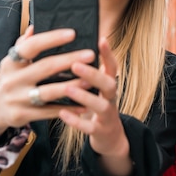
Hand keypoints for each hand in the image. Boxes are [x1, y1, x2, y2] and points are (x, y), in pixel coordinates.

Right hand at [0, 26, 92, 140]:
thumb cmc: (11, 79)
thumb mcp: (12, 62)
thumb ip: (23, 45)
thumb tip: (33, 27)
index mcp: (10, 62)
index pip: (31, 46)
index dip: (51, 39)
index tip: (72, 33)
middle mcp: (11, 79)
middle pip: (45, 67)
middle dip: (69, 60)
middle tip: (90, 55)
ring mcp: (16, 99)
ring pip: (48, 92)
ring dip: (71, 86)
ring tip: (89, 81)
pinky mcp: (22, 115)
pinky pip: (48, 112)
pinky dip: (67, 109)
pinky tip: (83, 106)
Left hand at [58, 37, 131, 175]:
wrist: (110, 137)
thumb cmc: (96, 105)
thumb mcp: (96, 88)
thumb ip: (86, 71)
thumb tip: (70, 49)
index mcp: (108, 84)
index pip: (112, 66)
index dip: (108, 53)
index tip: (101, 38)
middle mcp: (110, 98)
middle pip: (109, 84)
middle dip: (93, 74)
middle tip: (76, 65)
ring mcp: (107, 115)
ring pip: (100, 105)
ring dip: (85, 97)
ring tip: (68, 88)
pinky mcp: (99, 131)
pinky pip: (89, 127)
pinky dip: (76, 120)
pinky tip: (63, 113)